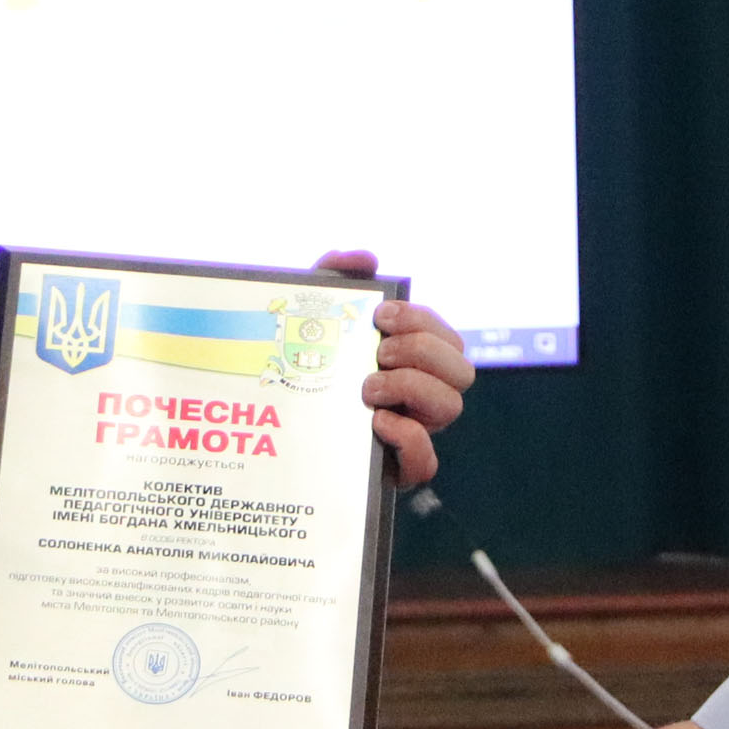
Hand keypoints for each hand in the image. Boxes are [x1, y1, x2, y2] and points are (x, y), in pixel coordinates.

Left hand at [317, 248, 471, 488]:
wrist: (267, 431)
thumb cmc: (301, 367)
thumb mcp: (312, 319)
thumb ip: (335, 278)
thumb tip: (366, 258)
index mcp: (412, 362)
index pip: (447, 337)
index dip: (422, 321)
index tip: (379, 316)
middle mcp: (421, 397)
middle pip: (462, 371)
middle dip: (423, 352)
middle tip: (378, 352)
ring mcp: (412, 434)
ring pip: (451, 408)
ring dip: (414, 388)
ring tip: (368, 388)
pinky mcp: (393, 471)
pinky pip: (425, 464)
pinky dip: (409, 439)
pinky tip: (376, 423)